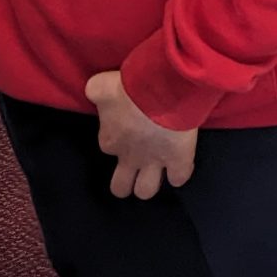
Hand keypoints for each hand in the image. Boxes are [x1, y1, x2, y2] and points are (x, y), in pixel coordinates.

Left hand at [87, 69, 197, 199]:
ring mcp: (154, 162)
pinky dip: (179, 173)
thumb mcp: (101, 85)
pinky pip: (178, 178)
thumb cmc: (131, 85)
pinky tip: (180, 164)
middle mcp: (129, 157)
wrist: (164, 88)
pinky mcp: (178, 161)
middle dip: (126, 181)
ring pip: (145, 191)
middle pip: (120, 187)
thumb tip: (97, 93)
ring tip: (158, 170)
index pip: (109, 148)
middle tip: (137, 163)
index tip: (128, 126)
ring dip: (150, 182)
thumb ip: (96, 92)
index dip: (119, 139)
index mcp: (110, 140)